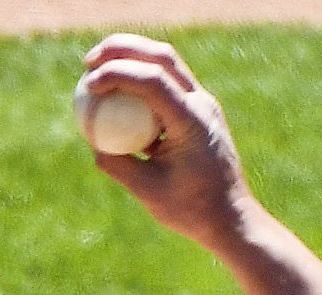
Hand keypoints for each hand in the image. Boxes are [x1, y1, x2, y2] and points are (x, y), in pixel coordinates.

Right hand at [73, 37, 254, 246]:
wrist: (232, 217)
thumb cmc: (193, 211)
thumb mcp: (149, 193)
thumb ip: (120, 167)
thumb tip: (94, 144)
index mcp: (193, 122)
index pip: (153, 81)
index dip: (117, 74)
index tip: (89, 84)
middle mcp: (202, 105)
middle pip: (162, 57)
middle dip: (122, 48)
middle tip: (90, 60)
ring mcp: (204, 104)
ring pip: (168, 63)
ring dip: (133, 57)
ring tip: (99, 68)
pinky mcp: (200, 111)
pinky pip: (169, 84)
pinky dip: (142, 80)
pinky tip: (118, 94)